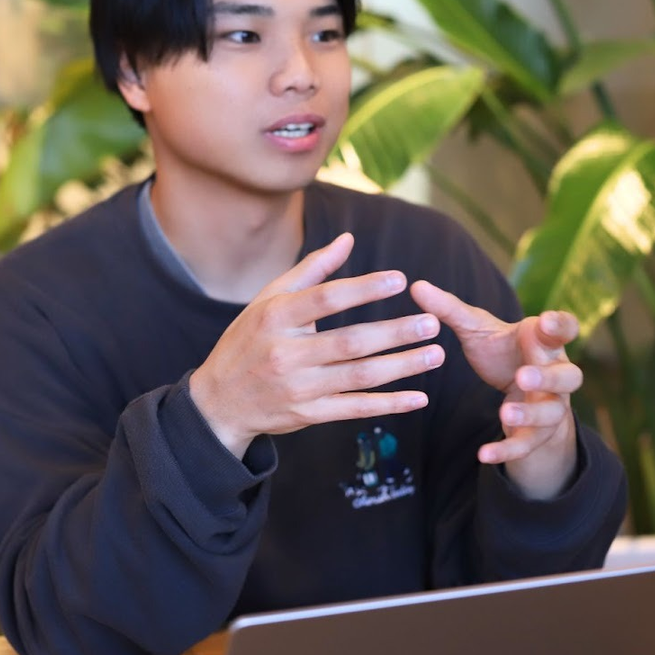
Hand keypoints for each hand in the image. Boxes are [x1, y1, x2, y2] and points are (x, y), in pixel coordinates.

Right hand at [190, 233, 445, 457]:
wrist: (218, 402)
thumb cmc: (248, 341)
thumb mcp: (267, 300)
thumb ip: (311, 270)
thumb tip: (348, 239)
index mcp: (276, 317)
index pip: (326, 299)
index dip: (364, 289)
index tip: (400, 280)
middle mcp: (287, 353)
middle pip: (350, 342)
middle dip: (395, 332)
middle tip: (432, 322)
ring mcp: (299, 388)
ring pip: (359, 377)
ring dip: (402, 366)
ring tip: (436, 354)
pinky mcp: (308, 415)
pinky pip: (355, 409)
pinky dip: (389, 404)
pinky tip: (418, 397)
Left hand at [410, 280, 581, 499]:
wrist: (517, 390)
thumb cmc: (502, 351)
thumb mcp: (477, 330)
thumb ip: (450, 310)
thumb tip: (416, 285)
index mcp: (545, 341)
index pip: (565, 329)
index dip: (560, 325)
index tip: (547, 320)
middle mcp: (556, 373)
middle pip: (569, 376)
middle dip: (548, 377)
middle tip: (523, 375)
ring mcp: (551, 405)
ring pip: (552, 413)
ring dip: (531, 414)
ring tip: (504, 412)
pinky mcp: (536, 434)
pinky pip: (527, 445)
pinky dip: (507, 450)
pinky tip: (484, 454)